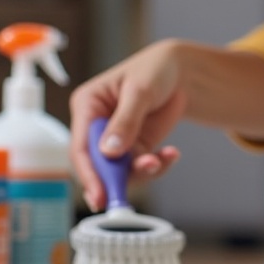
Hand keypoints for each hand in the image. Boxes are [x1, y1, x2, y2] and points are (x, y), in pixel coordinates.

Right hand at [69, 39, 187, 211]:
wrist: (183, 71)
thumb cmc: (156, 69)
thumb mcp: (140, 90)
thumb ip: (125, 120)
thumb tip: (109, 151)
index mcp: (88, 106)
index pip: (80, 146)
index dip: (89, 173)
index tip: (99, 194)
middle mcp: (98, 127)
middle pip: (98, 165)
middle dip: (117, 178)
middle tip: (132, 187)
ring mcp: (118, 140)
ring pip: (121, 170)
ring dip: (141, 172)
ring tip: (161, 159)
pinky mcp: (137, 146)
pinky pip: (142, 166)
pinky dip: (157, 165)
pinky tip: (171, 154)